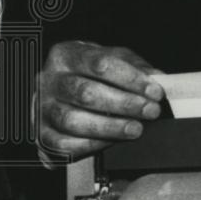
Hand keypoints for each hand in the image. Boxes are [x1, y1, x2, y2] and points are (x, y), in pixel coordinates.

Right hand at [36, 41, 164, 159]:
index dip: (131, 79)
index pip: (100, 64)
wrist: (62, 89)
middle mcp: (49, 80)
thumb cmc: (91, 72)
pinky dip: (91, 144)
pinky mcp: (41, 133)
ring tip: (136, 129)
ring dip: (110, 127)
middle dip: (124, 104)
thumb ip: (137, 67)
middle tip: (150, 111)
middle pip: (86, 93)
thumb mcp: (115, 59)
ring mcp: (41, 107)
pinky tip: (112, 140)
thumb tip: (159, 79)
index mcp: (67, 55)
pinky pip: (63, 144)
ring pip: (73, 121)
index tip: (154, 91)